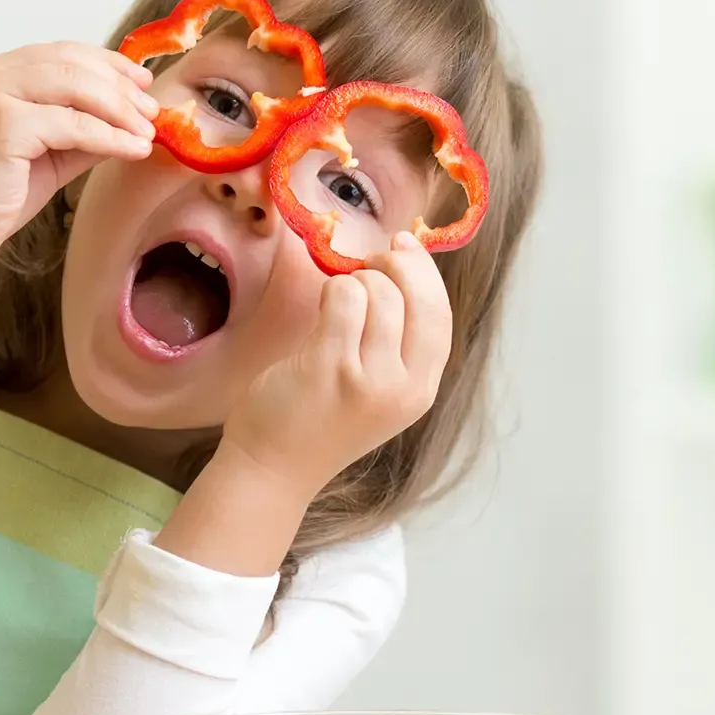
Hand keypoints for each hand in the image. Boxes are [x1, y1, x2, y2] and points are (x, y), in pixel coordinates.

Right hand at [0, 42, 158, 262]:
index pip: (61, 53)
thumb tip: (134, 118)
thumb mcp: (48, 153)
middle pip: (73, 64)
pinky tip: (132, 149)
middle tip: (152, 111)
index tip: (141, 81)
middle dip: (120, 87)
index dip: (107, 63)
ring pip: (75, 87)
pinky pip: (72, 124)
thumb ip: (83, 129)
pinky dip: (109, 136)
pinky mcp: (1, 124)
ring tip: (147, 131)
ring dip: (120, 109)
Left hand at [221, 235, 452, 500]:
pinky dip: (332, 291)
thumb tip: (403, 267)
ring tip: (335, 304)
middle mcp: (403, 387)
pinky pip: (343, 298)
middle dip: (396, 267)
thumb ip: (396, 344)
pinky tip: (319, 311)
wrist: (273, 468)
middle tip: (368, 264)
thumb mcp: (377, 391)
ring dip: (354, 282)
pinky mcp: (330, 367)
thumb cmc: (319, 420)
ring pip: (378, 293)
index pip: (440, 318)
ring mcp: (368, 379)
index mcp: (420, 391)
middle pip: (419, 300)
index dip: (426, 276)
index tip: (405, 246)